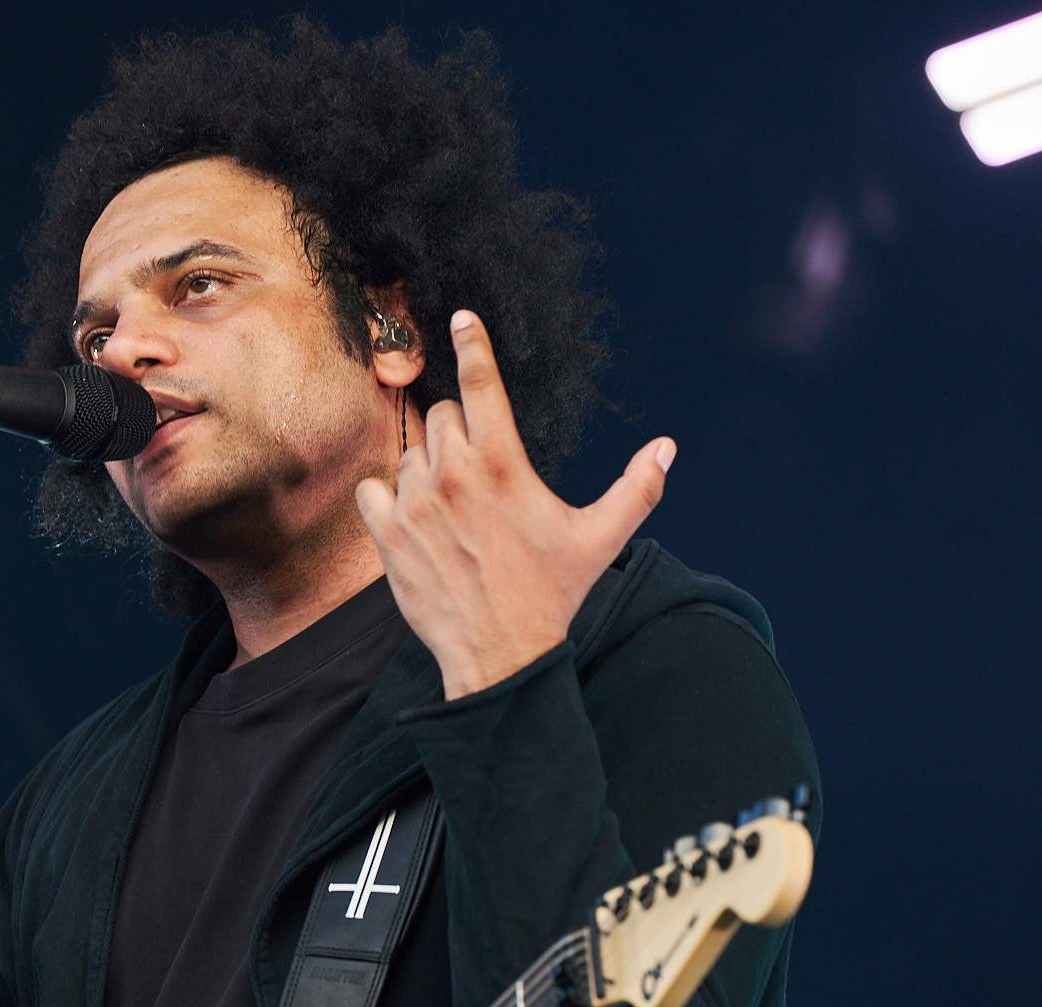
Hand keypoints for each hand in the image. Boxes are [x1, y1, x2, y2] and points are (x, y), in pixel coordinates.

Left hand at [355, 308, 675, 698]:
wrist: (500, 654)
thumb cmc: (551, 593)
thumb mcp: (601, 539)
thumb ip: (637, 488)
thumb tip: (667, 447)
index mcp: (502, 464)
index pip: (479, 383)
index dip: (471, 344)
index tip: (461, 318)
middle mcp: (453, 475)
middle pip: (441, 415)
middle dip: (459, 431)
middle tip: (479, 472)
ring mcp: (414, 504)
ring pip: (410, 453)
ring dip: (428, 468)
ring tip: (455, 509)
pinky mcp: (388, 535)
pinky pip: (373, 489)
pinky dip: (388, 496)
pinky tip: (414, 517)